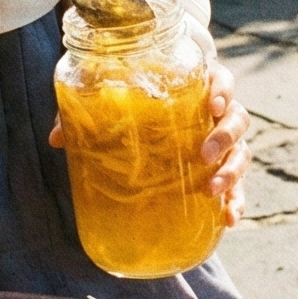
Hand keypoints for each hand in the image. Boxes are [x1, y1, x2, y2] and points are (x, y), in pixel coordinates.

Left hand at [47, 58, 251, 226]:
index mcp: (197, 86)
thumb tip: (56, 139)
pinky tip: (228, 219)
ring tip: (212, 189)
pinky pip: (238, 185)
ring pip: (242, 152)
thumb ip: (86, 112)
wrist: (153, 112)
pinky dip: (236, 201)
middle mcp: (217, 113)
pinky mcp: (221, 169)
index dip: (223, 90)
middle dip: (225, 137)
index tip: (213, 104)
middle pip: (237, 118)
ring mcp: (222, 143)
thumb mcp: (111, 101)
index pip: (221, 79)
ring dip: (232, 171)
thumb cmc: (137, 100)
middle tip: (204, 153)